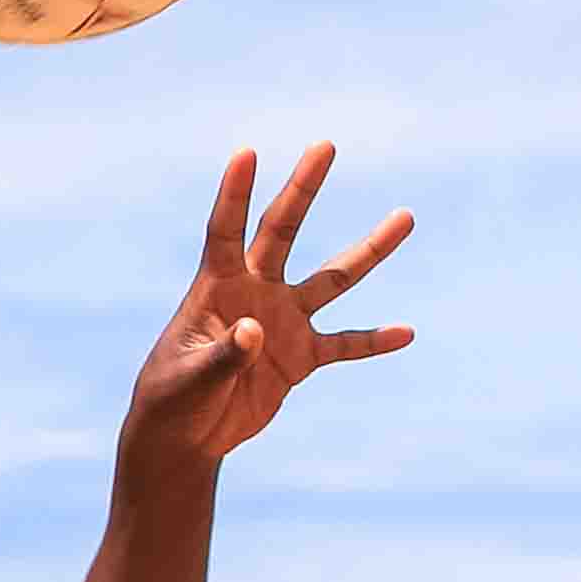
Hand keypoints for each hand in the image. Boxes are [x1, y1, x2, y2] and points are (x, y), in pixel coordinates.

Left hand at [118, 144, 413, 479]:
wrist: (186, 435)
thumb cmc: (174, 399)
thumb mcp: (192, 380)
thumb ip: (223, 356)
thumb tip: (252, 330)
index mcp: (217, 288)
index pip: (225, 231)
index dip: (235, 194)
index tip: (247, 152)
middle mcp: (255, 292)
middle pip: (283, 231)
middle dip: (303, 189)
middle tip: (325, 145)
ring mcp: (282, 321)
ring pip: (333, 279)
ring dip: (369, 251)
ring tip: (405, 217)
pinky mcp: (299, 357)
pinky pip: (345, 344)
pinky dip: (374, 340)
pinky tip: (406, 333)